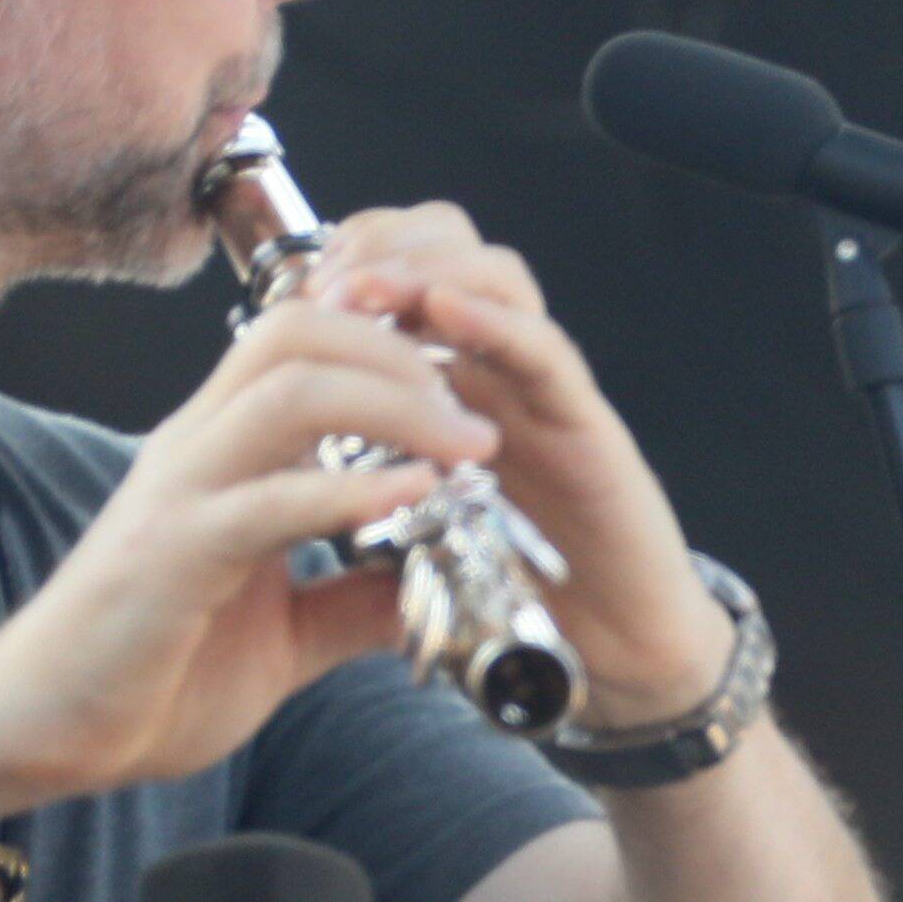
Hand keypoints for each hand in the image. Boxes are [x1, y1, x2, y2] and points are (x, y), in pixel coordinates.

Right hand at [0, 294, 444, 796]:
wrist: (45, 732)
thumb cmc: (151, 676)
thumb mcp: (286, 636)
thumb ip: (355, 603)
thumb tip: (433, 592)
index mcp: (222, 452)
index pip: (306, 343)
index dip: (392, 345)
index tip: (469, 391)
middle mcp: (198, 449)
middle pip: (302, 333)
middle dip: (404, 354)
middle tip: (479, 414)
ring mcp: (180, 494)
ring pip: (288, 390)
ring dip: (393, 405)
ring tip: (465, 448)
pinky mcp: (171, 555)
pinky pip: (265, 500)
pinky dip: (344, 492)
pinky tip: (408, 499)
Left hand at [298, 203, 727, 724]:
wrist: (619, 660)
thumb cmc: (525, 598)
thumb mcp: (418, 527)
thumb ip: (371, 487)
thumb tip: (283, 473)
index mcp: (458, 380)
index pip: (409, 266)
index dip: (352, 253)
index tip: (297, 284)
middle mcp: (502, 369)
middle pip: (453, 243)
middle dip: (382, 241)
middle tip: (326, 280)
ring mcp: (546, 392)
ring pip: (499, 276)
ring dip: (425, 268)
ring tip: (367, 288)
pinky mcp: (588, 429)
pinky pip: (545, 353)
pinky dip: (493, 322)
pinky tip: (443, 312)